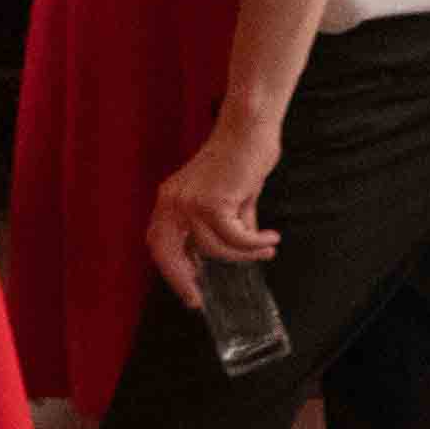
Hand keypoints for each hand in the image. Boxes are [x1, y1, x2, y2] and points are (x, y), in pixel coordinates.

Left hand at [145, 100, 287, 296]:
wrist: (250, 128)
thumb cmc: (242, 157)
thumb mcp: (229, 196)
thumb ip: (228, 223)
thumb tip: (240, 252)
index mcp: (170, 199)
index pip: (159, 243)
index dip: (170, 269)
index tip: (188, 289)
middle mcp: (173, 201)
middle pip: (167, 253)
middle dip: (180, 280)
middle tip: (198, 300)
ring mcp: (190, 202)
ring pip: (213, 248)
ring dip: (244, 254)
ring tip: (266, 249)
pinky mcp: (214, 202)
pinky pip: (235, 237)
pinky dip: (255, 242)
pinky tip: (271, 238)